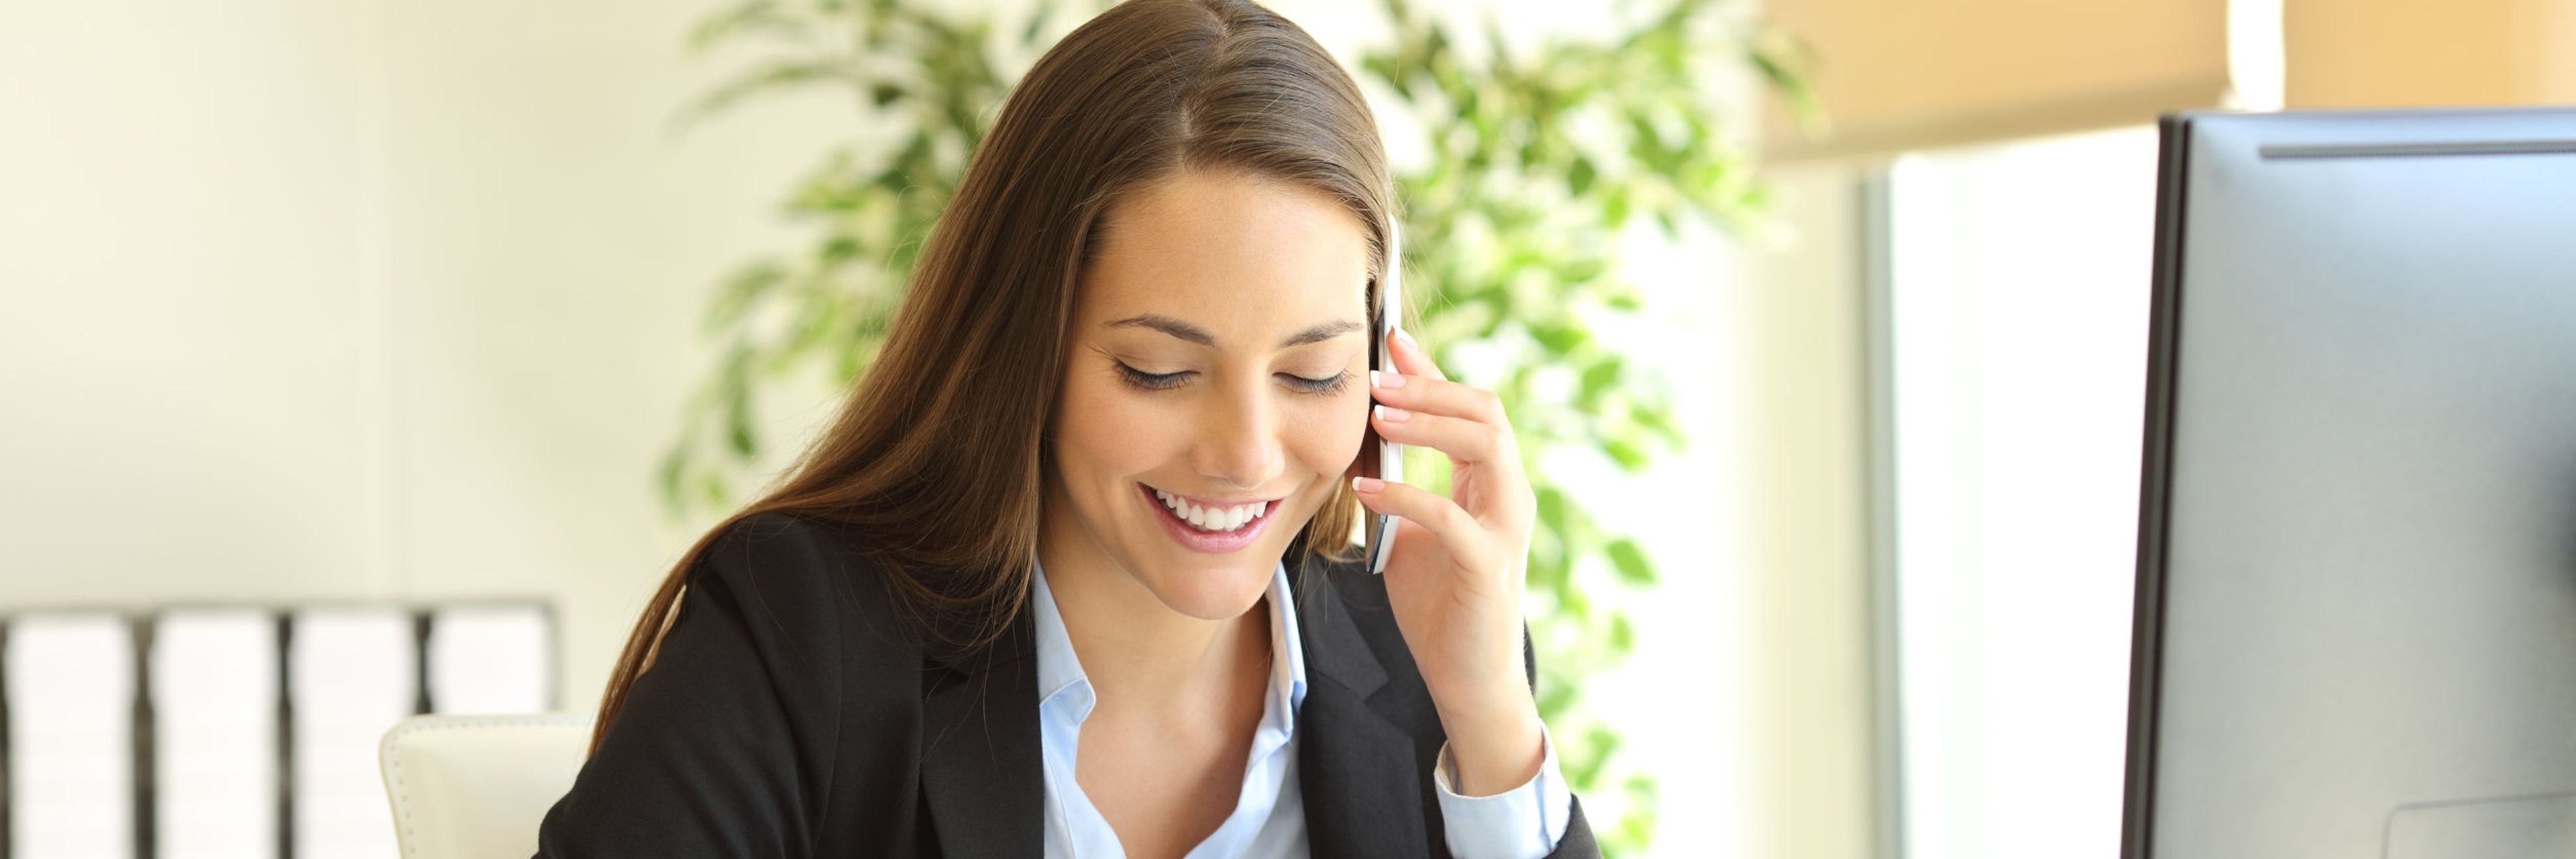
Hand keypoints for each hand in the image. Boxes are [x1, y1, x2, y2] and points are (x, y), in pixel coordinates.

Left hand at [1351, 327, 1544, 795]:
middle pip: (1485, 412)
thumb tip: (1359, 439)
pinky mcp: (1489, 566)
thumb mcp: (1410, 532)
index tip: (1390, 340)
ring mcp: (1506, 528)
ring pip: (1486, 446)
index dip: (1431, 371)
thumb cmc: (1439, 605)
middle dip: (1429, 388)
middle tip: (1374, 380)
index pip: (1470, 408)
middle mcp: (1509, 495)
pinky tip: (1365, 491)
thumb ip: (1397, 485)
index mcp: (1492, 483)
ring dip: (1428, 425)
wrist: (1466, 678)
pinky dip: (1406, 495)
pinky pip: (1450, 515)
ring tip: (1379, 418)